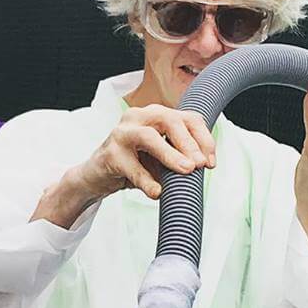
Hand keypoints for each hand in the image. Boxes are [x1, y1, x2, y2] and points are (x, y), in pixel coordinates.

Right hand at [76, 105, 215, 202]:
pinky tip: (157, 192)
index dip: (203, 139)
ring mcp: (122, 133)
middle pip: (170, 121)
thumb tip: (204, 166)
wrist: (97, 175)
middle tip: (200, 165)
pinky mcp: (109, 154)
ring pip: (149, 137)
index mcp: (156, 115)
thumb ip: (180, 157)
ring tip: (186, 170)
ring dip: (170, 154)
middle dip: (189, 143)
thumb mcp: (161, 158)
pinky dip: (146, 181)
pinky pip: (132, 167)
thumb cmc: (132, 163)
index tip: (210, 163)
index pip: (187, 118)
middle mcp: (139, 117)